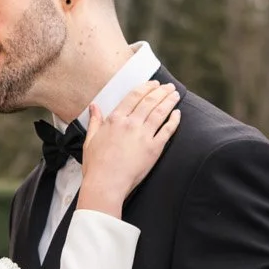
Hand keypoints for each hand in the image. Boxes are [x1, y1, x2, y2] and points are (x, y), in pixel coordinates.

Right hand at [77, 81, 180, 214]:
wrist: (106, 184)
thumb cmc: (96, 165)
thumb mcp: (90, 140)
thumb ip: (94, 121)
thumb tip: (94, 106)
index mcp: (115, 119)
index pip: (134, 96)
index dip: (146, 87)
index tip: (154, 84)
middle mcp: (131, 123)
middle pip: (150, 101)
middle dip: (161, 91)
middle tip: (169, 87)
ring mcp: (144, 135)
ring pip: (160, 112)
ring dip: (169, 101)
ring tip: (175, 94)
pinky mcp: (154, 148)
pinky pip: (167, 130)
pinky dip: (174, 120)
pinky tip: (178, 113)